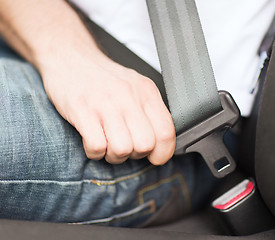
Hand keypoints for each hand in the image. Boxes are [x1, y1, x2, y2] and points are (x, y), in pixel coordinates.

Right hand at [40, 52, 175, 164]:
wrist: (70, 57)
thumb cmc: (104, 78)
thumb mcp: (135, 87)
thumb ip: (149, 112)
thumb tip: (159, 144)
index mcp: (146, 92)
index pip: (166, 132)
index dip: (162, 153)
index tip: (154, 157)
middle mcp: (128, 96)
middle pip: (145, 145)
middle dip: (135, 155)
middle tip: (126, 147)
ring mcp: (105, 103)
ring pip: (122, 149)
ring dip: (114, 155)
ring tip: (107, 144)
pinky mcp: (81, 110)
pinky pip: (96, 146)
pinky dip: (95, 152)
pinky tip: (92, 140)